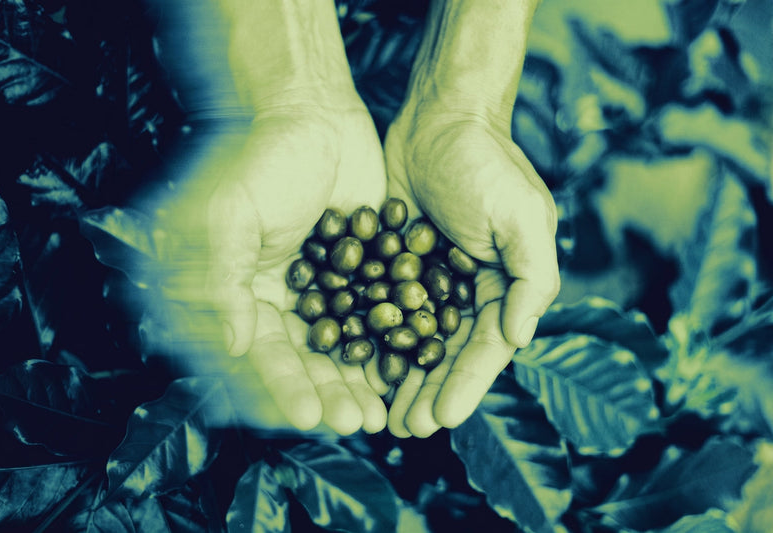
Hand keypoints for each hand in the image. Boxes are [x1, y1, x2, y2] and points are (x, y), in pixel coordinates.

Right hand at [140, 0, 388, 435]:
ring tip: (382, 414)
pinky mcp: (357, 272)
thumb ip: (222, 280)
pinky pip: (370, 317)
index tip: (306, 416)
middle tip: (356, 423)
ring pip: (339, 348)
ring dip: (358, 382)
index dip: (280, 387)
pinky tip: (403, 370)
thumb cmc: (258, 158)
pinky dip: (385, 345)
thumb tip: (231, 344)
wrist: (307, 112)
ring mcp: (319, 288)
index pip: (257, 353)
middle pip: (301, 361)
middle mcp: (277, 298)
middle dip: (326, 394)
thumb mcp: (227, 215)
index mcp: (237, 291)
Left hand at [379, 106, 559, 437]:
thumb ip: (531, 275)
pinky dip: (371, 340)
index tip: (441, 418)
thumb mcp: (521, 214)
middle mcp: (468, 291)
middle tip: (403, 429)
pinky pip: (382, 310)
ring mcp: (428, 280)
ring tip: (379, 415)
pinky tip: (354, 366)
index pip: (486, 347)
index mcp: (503, 287)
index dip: (466, 385)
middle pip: (447, 354)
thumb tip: (520, 337)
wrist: (439, 117)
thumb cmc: (486, 162)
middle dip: (428, 392)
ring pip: (412, 341)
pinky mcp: (393, 264)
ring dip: (399, 378)